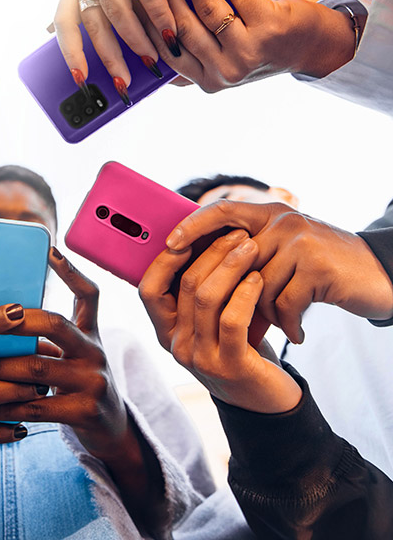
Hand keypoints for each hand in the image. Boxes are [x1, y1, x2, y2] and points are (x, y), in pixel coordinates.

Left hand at [0, 250, 164, 535]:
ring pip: (36, 369)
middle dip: (14, 322)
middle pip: (54, 325)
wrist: (112, 431)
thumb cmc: (77, 385)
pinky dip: (6, 406)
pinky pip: (37, 407)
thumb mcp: (72, 355)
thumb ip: (47, 338)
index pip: (88, 294)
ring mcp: (93, 382)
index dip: (71, 271)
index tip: (49, 249)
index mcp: (90, 333)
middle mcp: (95, 352)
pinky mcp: (86, 412)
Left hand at [54, 0, 186, 87]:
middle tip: (122, 81)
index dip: (70, 52)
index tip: (80, 78)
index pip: (64, 21)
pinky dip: (158, 15)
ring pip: (118, 10)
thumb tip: (55, 32)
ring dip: (136, 39)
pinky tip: (169, 33)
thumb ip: (93, 3)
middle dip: (109, 57)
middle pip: (93, 22)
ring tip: (150, 59)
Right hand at [141, 230, 301, 413]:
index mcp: (165, 331)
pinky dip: (245, 292)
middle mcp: (176, 345)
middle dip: (212, 252)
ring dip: (231, 266)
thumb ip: (198, 292)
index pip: (148, 289)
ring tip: (251, 248)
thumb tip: (197, 238)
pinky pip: (231, 320)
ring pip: (206, 298)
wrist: (266, 400)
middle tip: (237, 234)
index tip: (190, 234)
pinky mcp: (230, 367)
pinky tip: (258, 278)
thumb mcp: (210, 321)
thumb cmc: (239, 347)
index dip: (165, 260)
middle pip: (185, 285)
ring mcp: (200, 358)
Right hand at [147, 0, 353, 90]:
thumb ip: (190, 63)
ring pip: (207, 8)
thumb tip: (147, 48)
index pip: (168, 50)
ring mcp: (248, 51)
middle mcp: (226, 71)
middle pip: (182, 28)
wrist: (310, 48)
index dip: (149, 22)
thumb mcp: (221, 65)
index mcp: (208, 82)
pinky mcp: (269, 26)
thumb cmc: (259, 50)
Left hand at [165, 200, 392, 341]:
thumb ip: (250, 252)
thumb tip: (198, 269)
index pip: (221, 210)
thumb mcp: (284, 251)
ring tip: (281, 323)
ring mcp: (300, 242)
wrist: (380, 276)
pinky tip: (296, 332)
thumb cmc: (321, 270)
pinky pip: (284, 302)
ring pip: (258, 286)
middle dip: (233, 293)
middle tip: (237, 317)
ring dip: (266, 313)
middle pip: (235, 260)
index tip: (170, 245)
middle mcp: (283, 221)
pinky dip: (288, 323)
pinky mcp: (317, 267)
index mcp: (269, 213)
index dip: (193, 225)